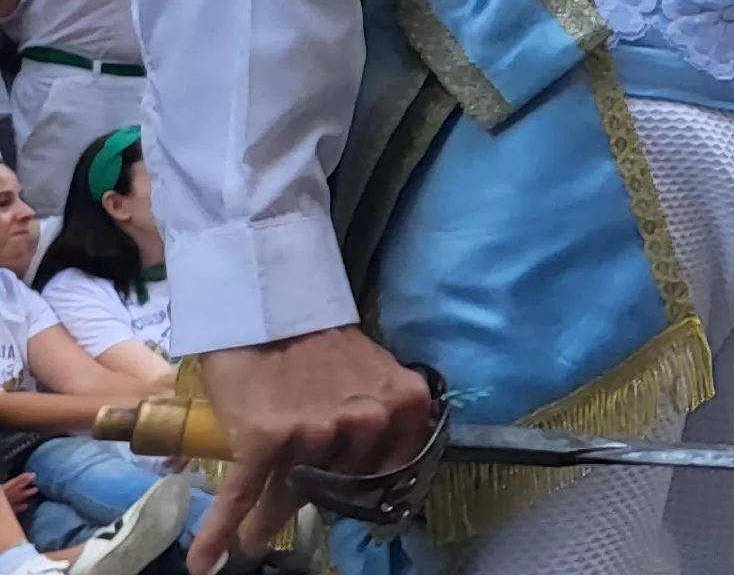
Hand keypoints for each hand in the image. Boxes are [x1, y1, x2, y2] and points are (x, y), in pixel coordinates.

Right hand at [188, 327, 443, 573]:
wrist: (266, 306)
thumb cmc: (316, 342)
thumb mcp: (368, 376)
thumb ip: (376, 416)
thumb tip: (366, 465)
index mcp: (402, 407)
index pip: (389, 473)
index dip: (364, 494)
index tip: (352, 509)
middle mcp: (367, 423)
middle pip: (339, 485)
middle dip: (316, 496)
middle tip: (294, 503)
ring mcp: (318, 434)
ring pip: (293, 495)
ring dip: (270, 519)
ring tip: (256, 538)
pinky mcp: (269, 441)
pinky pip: (246, 498)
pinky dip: (222, 532)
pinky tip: (208, 560)